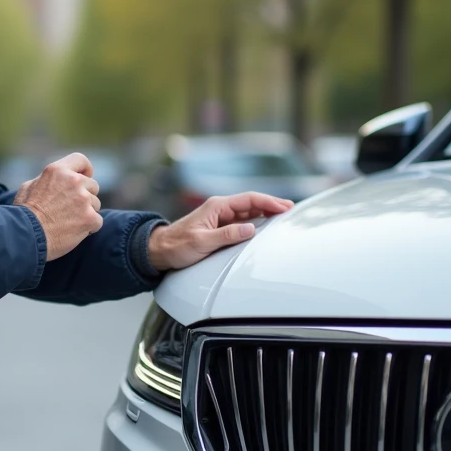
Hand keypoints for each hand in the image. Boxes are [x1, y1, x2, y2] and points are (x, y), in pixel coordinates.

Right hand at [13, 153, 103, 260]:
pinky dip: (89, 227)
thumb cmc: (24, 213)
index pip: (80, 160)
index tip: (85, 177)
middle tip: (70, 209)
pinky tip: (74, 231)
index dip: (85, 170)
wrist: (27, 236)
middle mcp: (73, 181)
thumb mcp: (29, 187)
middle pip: (92, 185)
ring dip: (86, 212)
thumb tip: (57, 180)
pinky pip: (97, 221)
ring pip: (96, 204)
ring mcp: (83, 199)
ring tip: (68, 221)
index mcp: (58, 171)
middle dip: (85, 196)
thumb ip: (48, 180)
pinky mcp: (90, 218)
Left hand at [147, 192, 294, 271]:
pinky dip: (256, 222)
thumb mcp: (201, 242)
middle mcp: (220, 209)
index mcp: (216, 206)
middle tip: (291, 210)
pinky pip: (242, 222)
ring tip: (282, 217)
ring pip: (248, 212)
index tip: (285, 207)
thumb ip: (226, 235)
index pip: (248, 199)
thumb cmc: (176, 245)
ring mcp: (220, 218)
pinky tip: (265, 227)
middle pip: (251, 203)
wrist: (160, 251)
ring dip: (265, 214)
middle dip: (271, 205)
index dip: (268, 202)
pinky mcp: (219, 228)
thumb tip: (250, 229)